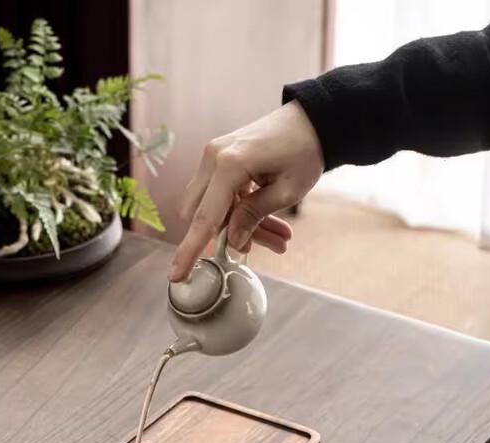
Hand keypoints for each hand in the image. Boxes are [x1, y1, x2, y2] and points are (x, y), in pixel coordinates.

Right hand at [171, 100, 324, 280]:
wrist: (312, 119)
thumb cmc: (305, 151)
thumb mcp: (287, 191)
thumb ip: (254, 216)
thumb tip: (232, 241)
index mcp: (229, 165)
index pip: (204, 218)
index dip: (189, 251)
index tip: (177, 276)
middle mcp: (213, 158)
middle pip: (200, 214)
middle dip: (226, 236)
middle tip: (263, 246)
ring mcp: (213, 156)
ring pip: (211, 207)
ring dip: (238, 225)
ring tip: (279, 238)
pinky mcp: (219, 158)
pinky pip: (219, 195)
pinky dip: (239, 211)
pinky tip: (269, 222)